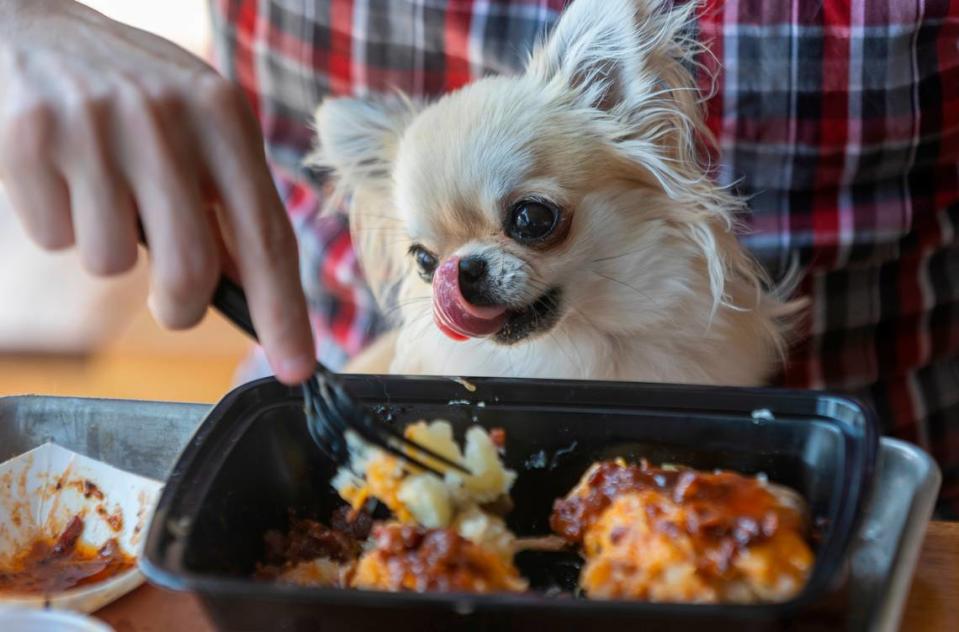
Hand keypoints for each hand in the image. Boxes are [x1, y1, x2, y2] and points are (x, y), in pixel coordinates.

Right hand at [0, 0, 314, 382]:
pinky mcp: (32, 138)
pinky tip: (59, 175)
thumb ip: (226, 201)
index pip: (267, 234)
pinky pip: (53, 238)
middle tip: (171, 302)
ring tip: (97, 191)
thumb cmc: (129, 96)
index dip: (283, 312)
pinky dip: (56, 224)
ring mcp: (96, 125)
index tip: (295, 368)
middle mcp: (167, 117)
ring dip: (105, 247)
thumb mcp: (194, 127)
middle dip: (180, 306)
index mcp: (223, 116)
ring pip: (110, 262)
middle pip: (190, 270)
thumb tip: (251, 292)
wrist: (30, 25)